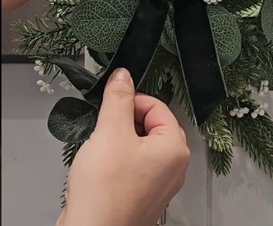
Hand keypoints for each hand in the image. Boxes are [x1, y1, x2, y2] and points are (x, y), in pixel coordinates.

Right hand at [58, 69, 190, 225]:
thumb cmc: (105, 191)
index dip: (132, 100)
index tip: (112, 101)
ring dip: (118, 141)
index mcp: (174, 149)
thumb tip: (123, 76)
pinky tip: (99, 168)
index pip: (158, 107)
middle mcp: (173, 168)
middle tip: (104, 126)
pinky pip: (132, 167)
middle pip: (151, 126)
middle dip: (125, 121)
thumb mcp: (110, 131)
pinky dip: (116, 161)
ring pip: (139, 147)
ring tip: (99, 150)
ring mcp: (158, 185)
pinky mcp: (141, 196)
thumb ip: (118, 99)